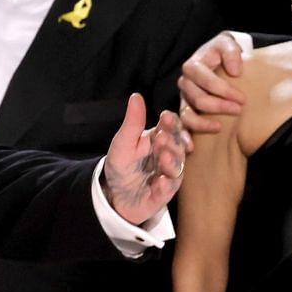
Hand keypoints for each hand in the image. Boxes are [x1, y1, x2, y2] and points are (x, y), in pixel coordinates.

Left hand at [100, 92, 189, 225]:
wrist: (114, 194)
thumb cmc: (121, 165)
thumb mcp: (123, 142)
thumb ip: (132, 122)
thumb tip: (136, 96)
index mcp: (159, 139)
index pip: (171, 127)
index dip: (171, 123)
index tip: (166, 118)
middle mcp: (168, 155)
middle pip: (178, 146)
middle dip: (172, 142)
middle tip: (162, 139)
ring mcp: (169, 175)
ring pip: (177, 168)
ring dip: (172, 162)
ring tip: (164, 159)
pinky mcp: (164, 194)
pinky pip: (168, 190)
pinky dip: (166, 186)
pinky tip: (161, 182)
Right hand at [176, 32, 246, 135]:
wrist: (221, 58)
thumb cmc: (225, 52)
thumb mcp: (228, 43)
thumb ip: (231, 52)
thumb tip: (234, 71)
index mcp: (192, 66)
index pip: (205, 80)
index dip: (223, 90)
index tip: (242, 98)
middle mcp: (185, 83)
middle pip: (198, 99)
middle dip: (219, 106)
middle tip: (239, 109)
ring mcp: (184, 99)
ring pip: (187, 115)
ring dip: (203, 124)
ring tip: (220, 127)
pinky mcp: (186, 112)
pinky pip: (182, 126)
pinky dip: (185, 137)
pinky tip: (192, 146)